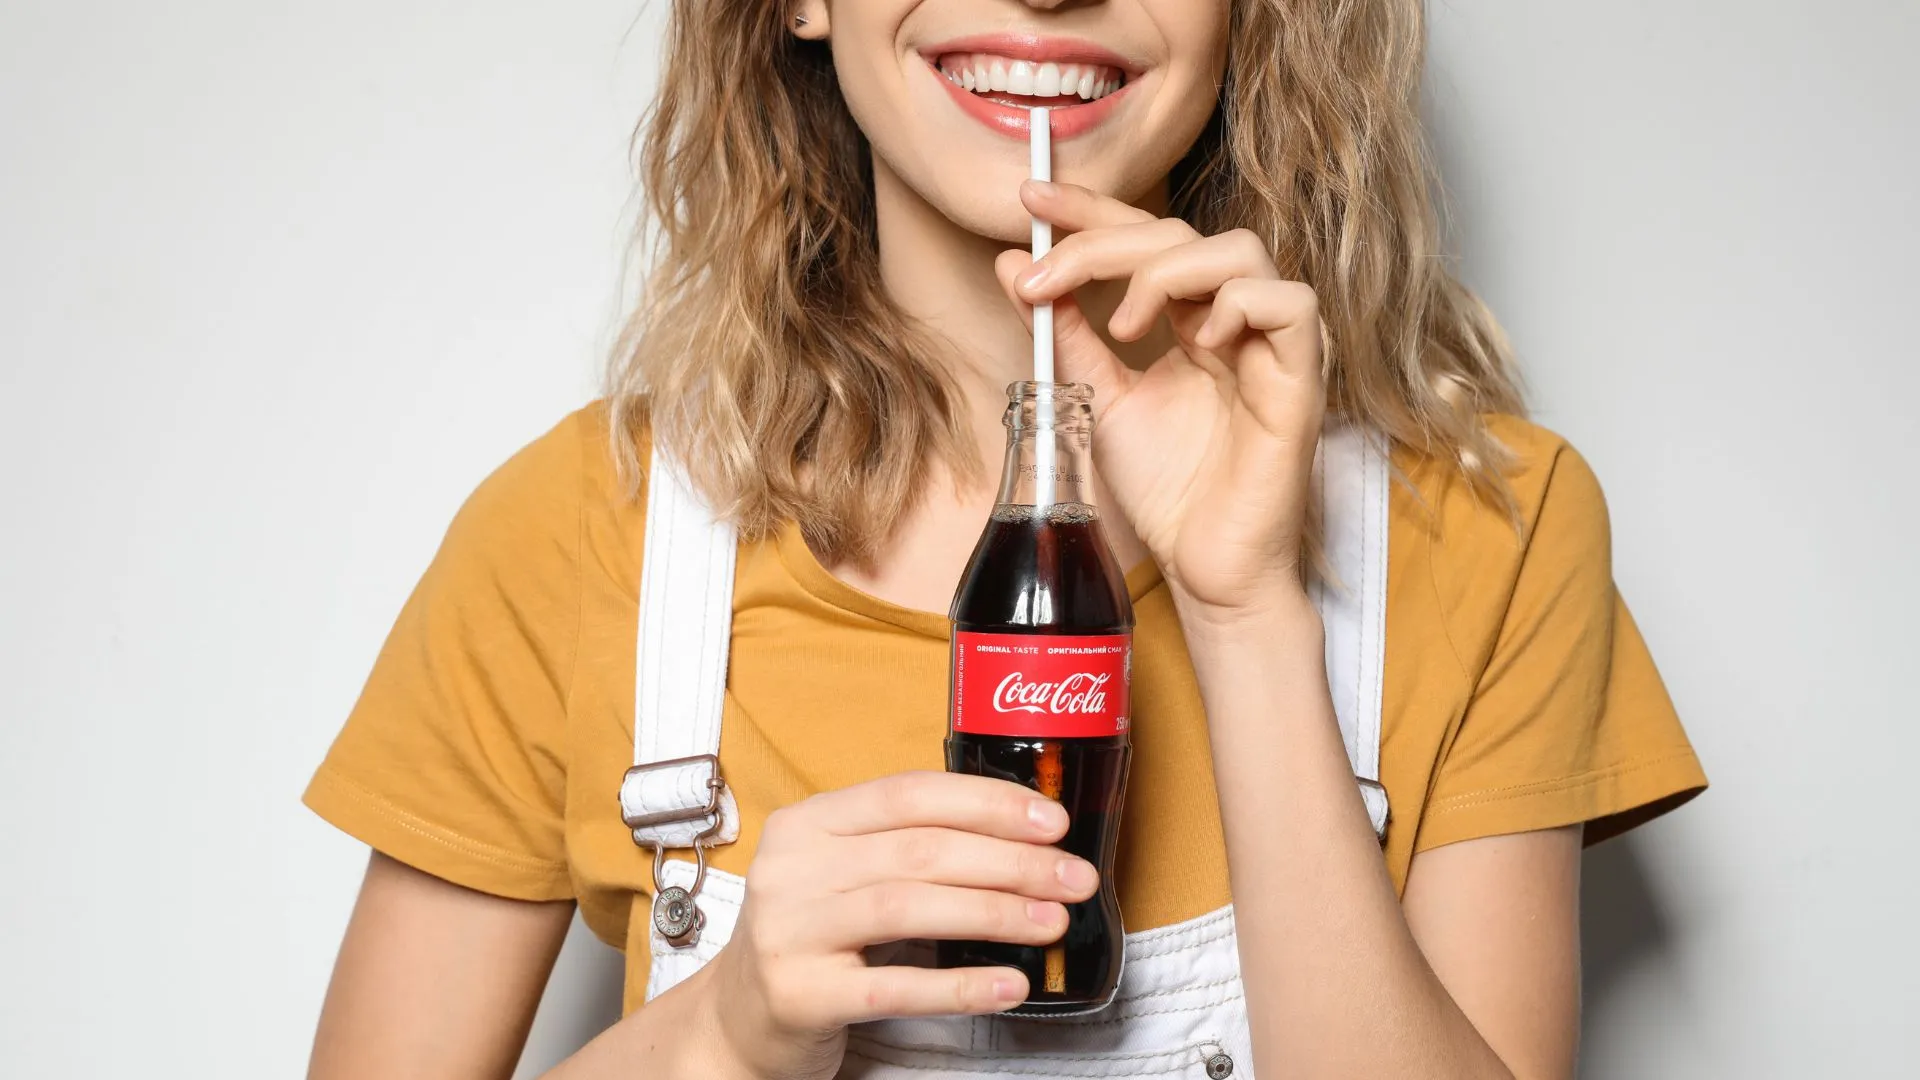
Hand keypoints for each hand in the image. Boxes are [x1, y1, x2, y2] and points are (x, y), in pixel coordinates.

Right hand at [700, 771, 1098, 1079]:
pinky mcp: (799, 995)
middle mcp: (792, 869)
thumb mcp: (843, 875)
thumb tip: (1025, 841)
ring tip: (1051, 922)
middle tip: (1073, 878)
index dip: (988, 803)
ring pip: (907, 907)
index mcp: (808, 823)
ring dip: (994, 912)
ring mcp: (790, 932)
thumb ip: (908, 848)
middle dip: (1010, 861)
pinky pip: (892, 987)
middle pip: (919, 850)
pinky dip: (958, 986)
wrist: (738, 1021)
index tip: (1053, 822)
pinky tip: (1007, 985)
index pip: (909, 794)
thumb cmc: (813, 938)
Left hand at [997, 181, 1325, 620]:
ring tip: (1125, 327)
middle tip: (1044, 276)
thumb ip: (1063, 333)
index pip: (1143, 237)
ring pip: (1239, 250)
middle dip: (1102, 241)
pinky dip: (1237, 303)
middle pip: (1180, 233)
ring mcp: (1270, 343)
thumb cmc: (1167, 488)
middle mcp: (1232, 319)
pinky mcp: (1301, 376)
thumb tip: (1012, 266)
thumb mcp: (1094, 399)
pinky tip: (1197, 340)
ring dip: (1167, 271)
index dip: (1090, 210)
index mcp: (1188, 317)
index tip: (1029, 199)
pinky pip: (1289, 302)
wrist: (1204, 565)